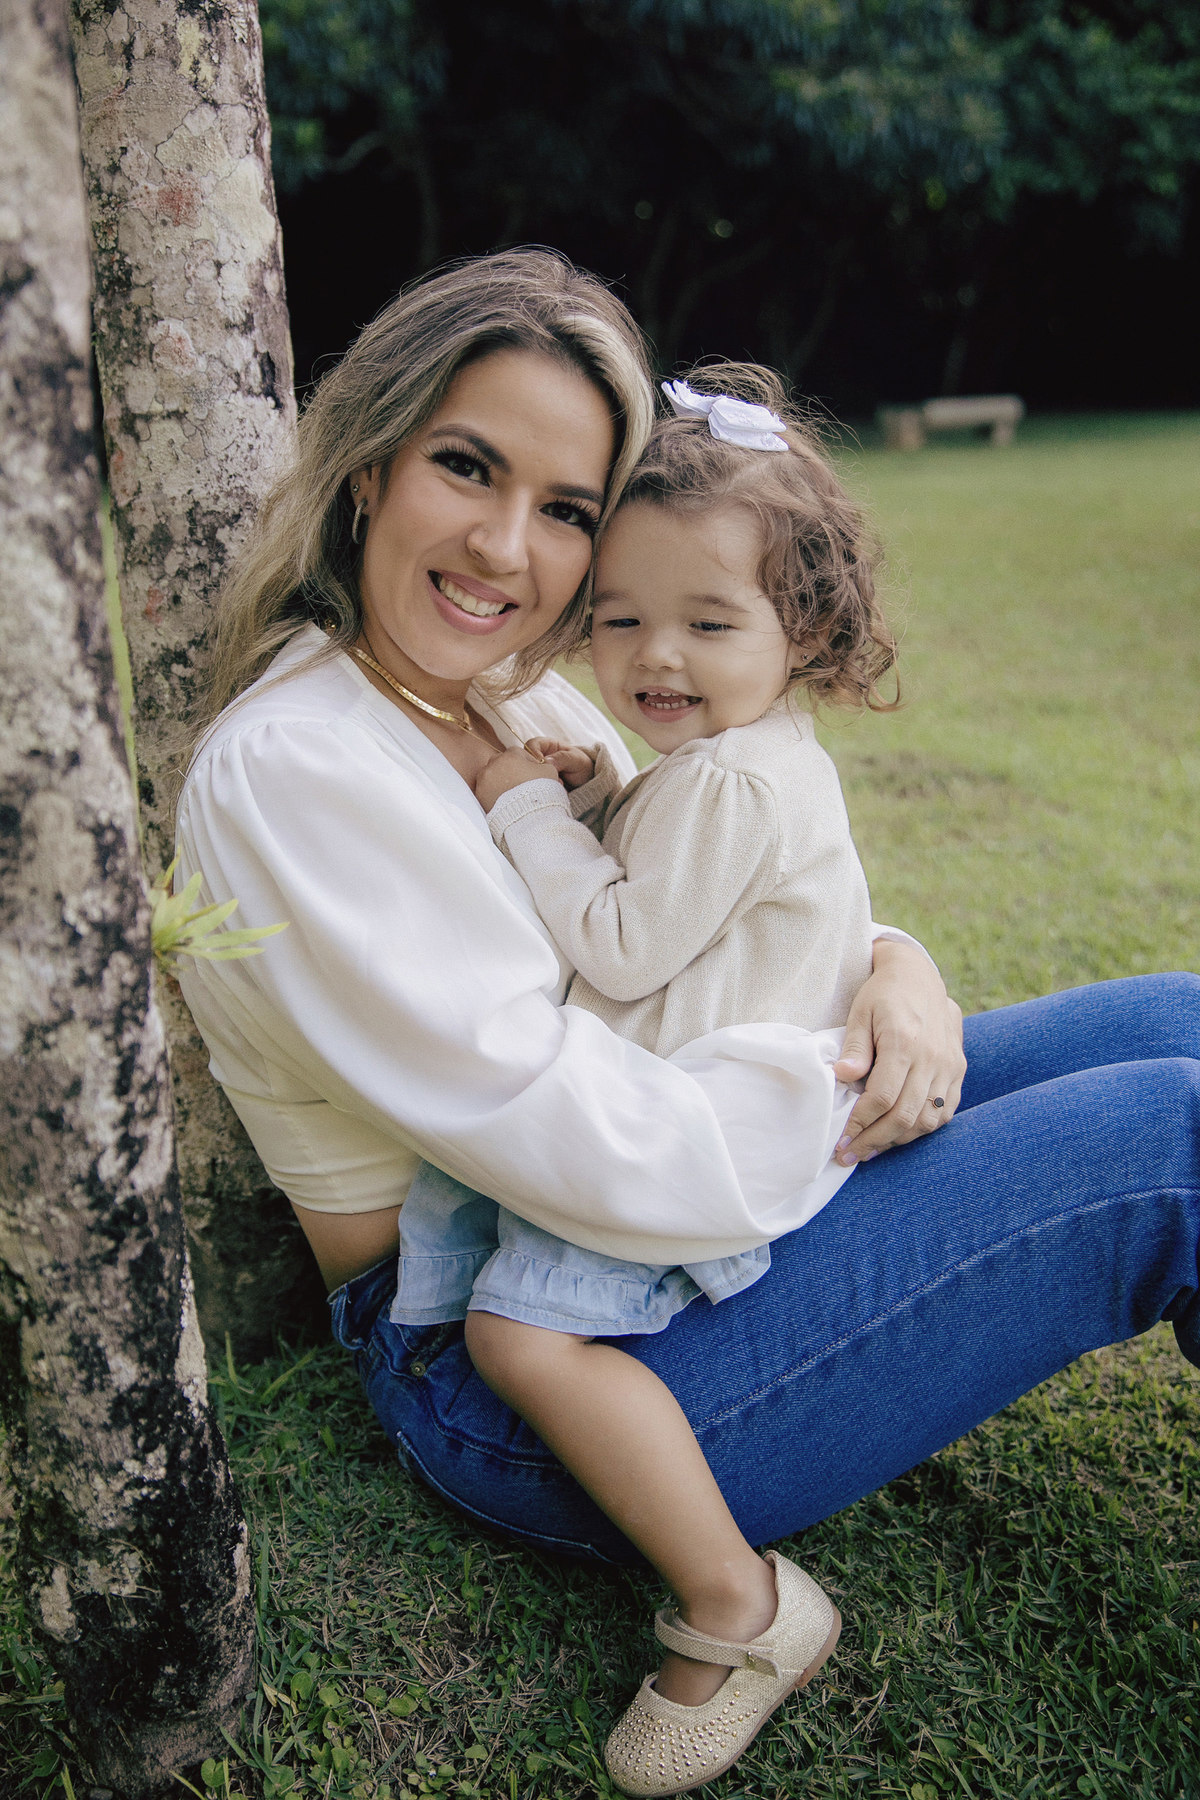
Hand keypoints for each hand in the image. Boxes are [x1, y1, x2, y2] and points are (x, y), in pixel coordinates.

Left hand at [475, 744, 559, 811]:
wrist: (529, 819)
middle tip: (521, 784)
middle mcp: (493, 765)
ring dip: (500, 782)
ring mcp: (483, 781)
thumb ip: (542, 763)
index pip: (518, 753)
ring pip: (492, 776)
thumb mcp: (550, 772)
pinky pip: (486, 790)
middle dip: (511, 770)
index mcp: (510, 756)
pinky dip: (493, 794)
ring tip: (512, 795)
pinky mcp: (479, 796)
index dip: (527, 762)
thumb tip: (538, 765)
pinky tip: (505, 802)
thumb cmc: (541, 793)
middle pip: (502, 762)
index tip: (532, 773)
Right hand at [525, 737, 595, 789]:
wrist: (586, 783)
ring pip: (527, 775)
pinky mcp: (537, 784)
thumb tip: (546, 761)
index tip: (542, 765)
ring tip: (557, 785)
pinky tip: (553, 792)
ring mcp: (537, 771)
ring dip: (539, 782)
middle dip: (536, 771)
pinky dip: (541, 790)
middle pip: (524, 761)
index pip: (531, 745)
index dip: (533, 754)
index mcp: (547, 745)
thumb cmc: (582, 766)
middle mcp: (539, 757)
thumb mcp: (576, 760)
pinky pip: (532, 786)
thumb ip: (562, 758)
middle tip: (550, 778)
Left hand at [831, 939, 965, 1164]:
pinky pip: (945, 1112)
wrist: (919, 975)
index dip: (860, 1123)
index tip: (841, 1140)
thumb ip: (854, 1047)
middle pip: (905, 1115)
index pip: (882, 1097)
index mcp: (904, 1042)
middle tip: (849, 1155)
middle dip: (875, 1141)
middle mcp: (932, 1057)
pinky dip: (922, 1129)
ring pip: (928, 1119)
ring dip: (898, 1140)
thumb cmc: (882, 995)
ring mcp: (949, 1065)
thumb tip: (843, 1076)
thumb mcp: (860, 1012)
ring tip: (870, 1150)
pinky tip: (898, 1135)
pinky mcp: (958, 1070)